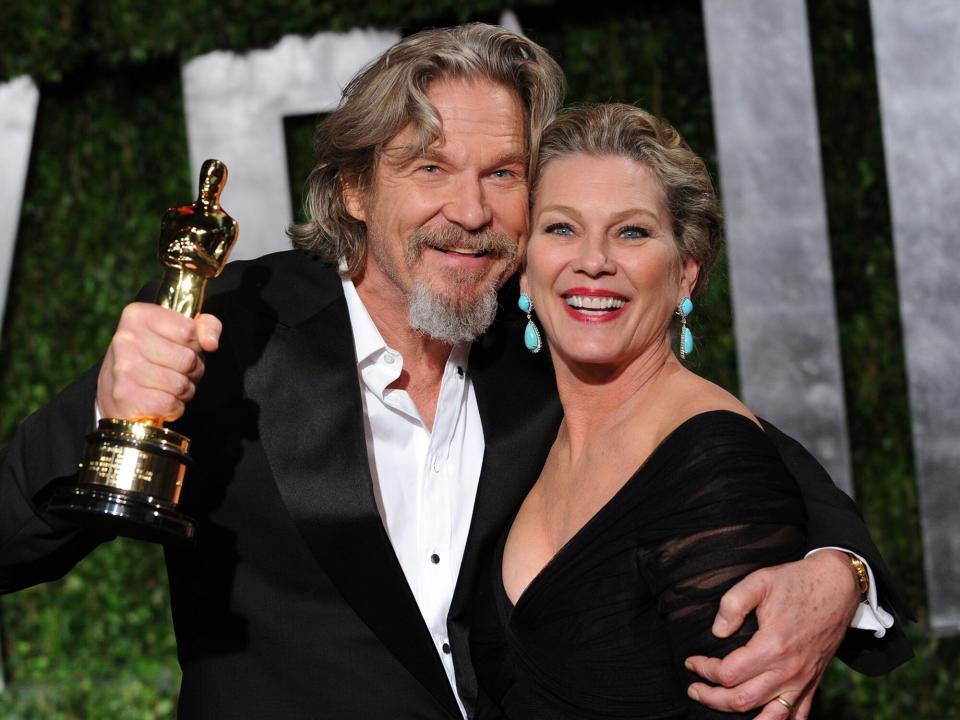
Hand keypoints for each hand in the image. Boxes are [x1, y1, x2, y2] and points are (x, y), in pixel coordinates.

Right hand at [97, 303, 221, 421]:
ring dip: (183, 390)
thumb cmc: (154, 357)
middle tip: (175, 371)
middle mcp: (126, 339)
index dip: (194, 345)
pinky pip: (170, 404)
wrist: (114, 390)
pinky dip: (173, 407)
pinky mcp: (125, 397)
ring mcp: (123, 368)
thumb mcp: (178, 333)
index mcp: (139, 315)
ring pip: (180, 384)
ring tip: (167, 386)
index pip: (189, 330)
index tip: (181, 348)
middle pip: (187, 359)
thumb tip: (211, 343)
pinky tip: (159, 401)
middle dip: (191, 370)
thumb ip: (206, 327)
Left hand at [684, 550, 858, 718]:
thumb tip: (717, 632)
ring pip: (769, 717)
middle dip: (712, 698)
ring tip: (719, 706)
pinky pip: (798, 715)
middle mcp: (789, 670)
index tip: (692, 661)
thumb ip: (732, 604)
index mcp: (772, 646)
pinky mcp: (814, 682)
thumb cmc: (796, 582)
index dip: (704, 670)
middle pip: (742, 700)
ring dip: (740, 716)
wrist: (837, 586)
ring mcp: (803, 680)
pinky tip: (760, 718)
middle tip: (694, 689)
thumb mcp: (759, 581)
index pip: (728, 674)